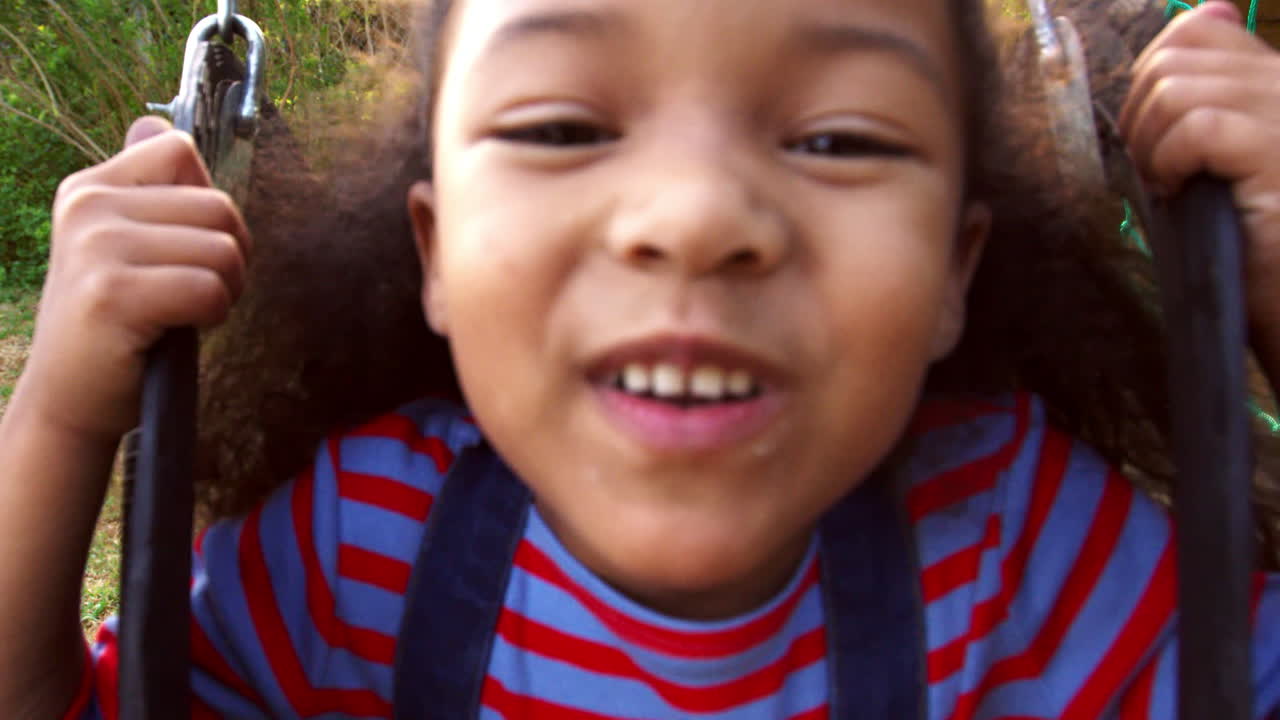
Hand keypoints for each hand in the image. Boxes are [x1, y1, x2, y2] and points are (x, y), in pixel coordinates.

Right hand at [16, 116, 250, 442]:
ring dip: (225, 289)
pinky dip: (212, 316)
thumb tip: (154, 122)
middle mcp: (88, 207)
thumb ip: (145, 188)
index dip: (209, 205)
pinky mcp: (112, 294)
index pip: (180, 150)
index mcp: (91, 188)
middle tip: (193, 294)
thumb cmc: (115, 327)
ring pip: (223, 248)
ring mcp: (96, 248)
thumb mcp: (122, 246)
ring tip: (184, 313)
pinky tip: (176, 331)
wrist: (69, 401)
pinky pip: (210, 288)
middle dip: (230, 256)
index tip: (185, 248)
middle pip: (218, 205)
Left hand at [1118, 1, 1279, 379]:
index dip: (1153, 74)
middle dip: (1141, 118)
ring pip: (1176, 87)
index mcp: (1277, 82)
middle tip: (1158, 171)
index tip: (1154, 134)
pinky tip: (1182, 192)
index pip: (1199, 29)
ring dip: (1151, 142)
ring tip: (1172, 186)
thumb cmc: (1260, 246)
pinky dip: (1169, 159)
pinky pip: (1196, 125)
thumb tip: (1204, 15)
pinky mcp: (1276, 153)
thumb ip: (1211, 96)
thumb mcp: (1227, 160)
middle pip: (1175, 58)